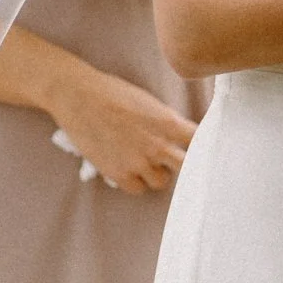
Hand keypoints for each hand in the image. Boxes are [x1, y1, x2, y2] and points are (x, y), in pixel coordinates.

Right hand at [46, 67, 195, 191]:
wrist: (79, 97)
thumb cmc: (114, 93)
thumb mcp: (149, 102)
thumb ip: (167, 121)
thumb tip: (180, 136)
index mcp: (169, 122)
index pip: (200, 142)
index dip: (203, 146)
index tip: (203, 148)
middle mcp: (158, 145)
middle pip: (187, 167)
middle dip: (184, 164)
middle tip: (175, 159)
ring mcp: (138, 162)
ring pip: (162, 181)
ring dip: (158, 173)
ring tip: (148, 161)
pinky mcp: (118, 174)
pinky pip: (137, 189)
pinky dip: (136, 182)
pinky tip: (130, 168)